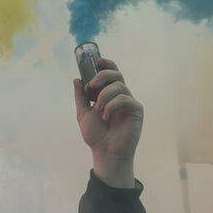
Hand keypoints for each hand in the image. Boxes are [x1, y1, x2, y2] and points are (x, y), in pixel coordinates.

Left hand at [74, 58, 142, 187]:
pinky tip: (105, 116)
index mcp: (109, 94)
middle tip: (91, 86)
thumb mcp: (83, 113)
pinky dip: (112, 105)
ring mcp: (129, 102)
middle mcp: (121, 96)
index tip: (98, 61)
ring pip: (119, 86)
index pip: (112, 74)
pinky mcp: (136, 110)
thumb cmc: (96, 135)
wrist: (104, 151)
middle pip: (117, 75)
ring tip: (97, 110)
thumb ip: (80, 97)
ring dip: (104, 96)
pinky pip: (125, 99)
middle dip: (103, 76)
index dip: (107, 65)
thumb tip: (76, 79)